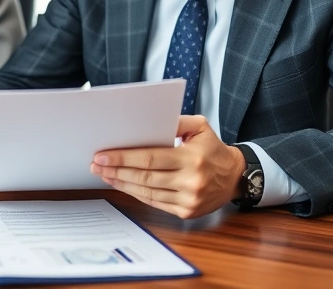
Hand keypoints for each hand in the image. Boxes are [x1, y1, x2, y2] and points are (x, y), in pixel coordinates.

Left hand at [90, 115, 245, 218]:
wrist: (235, 176)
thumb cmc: (213, 149)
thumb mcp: (200, 127)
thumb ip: (176, 121)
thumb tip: (148, 121)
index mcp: (192, 158)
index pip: (150, 158)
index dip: (123, 157)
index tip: (103, 155)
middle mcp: (191, 181)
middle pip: (144, 176)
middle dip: (116, 170)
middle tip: (97, 165)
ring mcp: (189, 199)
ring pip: (146, 192)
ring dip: (122, 183)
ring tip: (105, 174)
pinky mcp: (186, 212)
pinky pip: (154, 202)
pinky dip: (135, 193)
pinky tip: (123, 185)